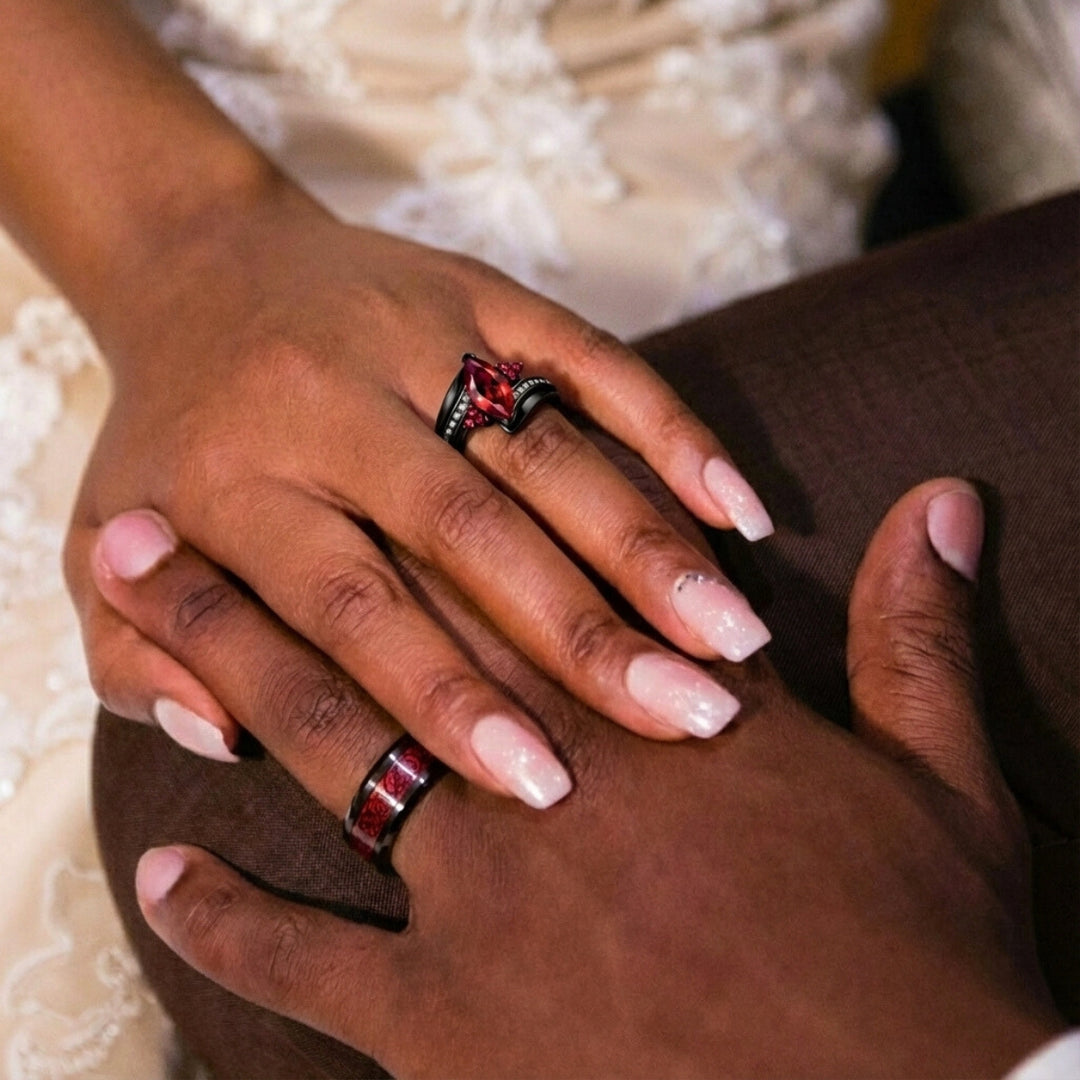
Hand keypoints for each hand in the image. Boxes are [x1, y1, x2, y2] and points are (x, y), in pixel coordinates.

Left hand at [67, 178, 772, 803]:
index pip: (356, 610)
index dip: (449, 699)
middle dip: (584, 633)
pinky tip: (735, 505)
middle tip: (687, 720)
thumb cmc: (166, 436)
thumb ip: (140, 658)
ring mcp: (415, 336)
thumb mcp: (96, 552)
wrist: (198, 263)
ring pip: (546, 451)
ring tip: (734, 636)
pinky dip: (668, 427)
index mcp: (240, 484)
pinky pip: (587, 357)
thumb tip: (226, 738)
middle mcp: (331, 405)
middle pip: (472, 533)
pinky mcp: (477, 291)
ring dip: (646, 544)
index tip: (542, 784)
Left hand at [114, 464, 1062, 1075]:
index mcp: (639, 706)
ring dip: (226, 680)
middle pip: (382, 636)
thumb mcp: (940, 782)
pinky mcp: (443, 1021)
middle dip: (262, 571)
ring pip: (326, 756)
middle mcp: (540, 773)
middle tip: (155, 526)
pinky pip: (303, 961)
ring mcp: (478, 898)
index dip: (408, 513)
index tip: (321, 454)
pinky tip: (165, 875)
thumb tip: (945, 504)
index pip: (501, 579)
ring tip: (145, 618)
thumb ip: (916, 633)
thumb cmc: (911, 953)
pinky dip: (228, 918)